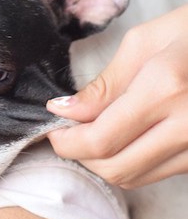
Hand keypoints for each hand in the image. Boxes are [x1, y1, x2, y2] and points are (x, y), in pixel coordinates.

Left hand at [47, 5, 187, 187]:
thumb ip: (104, 84)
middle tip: (66, 132)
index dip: (66, 139)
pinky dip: (128, 161)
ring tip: (91, 132)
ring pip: (134, 176)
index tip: (53, 126)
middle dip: (80, 154)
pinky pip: (155, 173)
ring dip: (102, 161)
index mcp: (166, 88)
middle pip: (114, 166)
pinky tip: (120, 138)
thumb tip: (66, 110)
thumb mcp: (143, 43)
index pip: (100, 138)